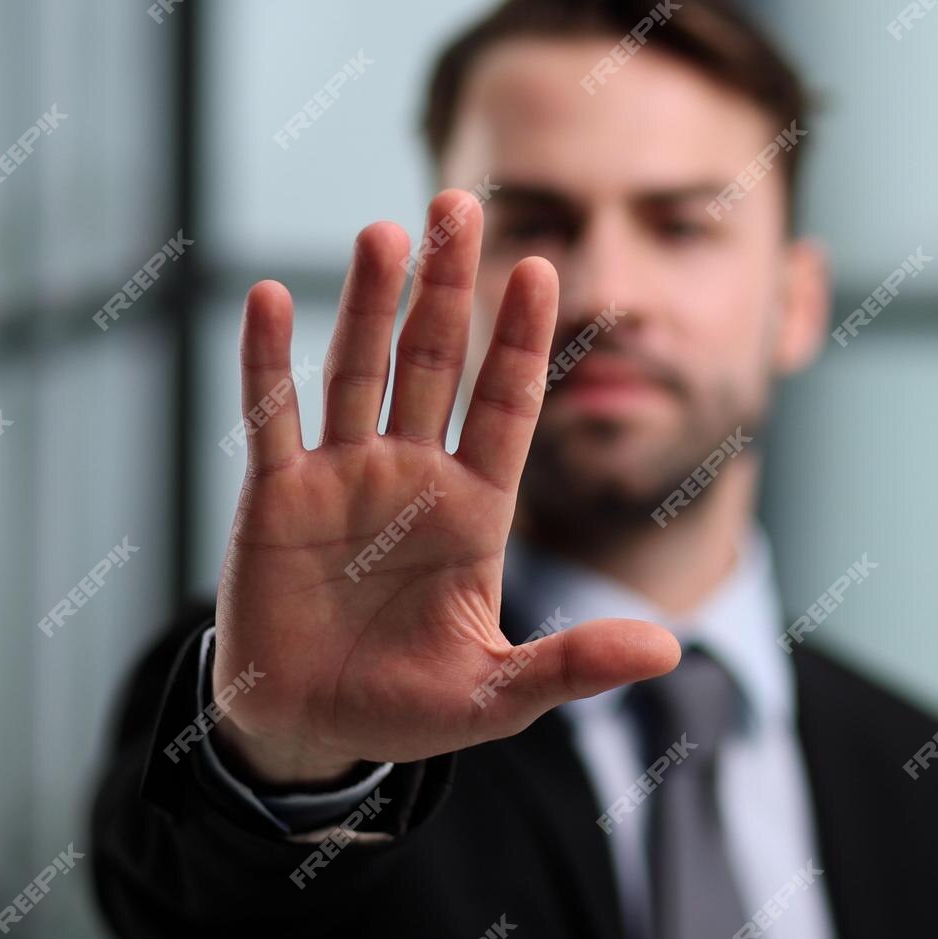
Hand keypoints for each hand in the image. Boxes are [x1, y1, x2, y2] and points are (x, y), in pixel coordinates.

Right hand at [208, 189, 679, 784]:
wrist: (309, 732)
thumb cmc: (408, 708)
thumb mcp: (498, 695)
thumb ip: (573, 666)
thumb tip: (670, 653)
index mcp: (475, 509)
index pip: (506, 404)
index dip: (521, 340)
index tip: (540, 269)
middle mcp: (413, 475)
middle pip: (436, 362)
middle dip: (449, 287)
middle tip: (461, 206)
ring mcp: (342, 476)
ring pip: (359, 370)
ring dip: (367, 302)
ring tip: (386, 232)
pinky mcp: (275, 497)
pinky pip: (273, 418)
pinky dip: (267, 363)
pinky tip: (267, 299)